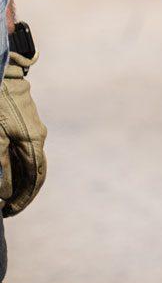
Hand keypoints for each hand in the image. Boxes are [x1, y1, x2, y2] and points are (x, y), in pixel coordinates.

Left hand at [0, 46, 46, 215]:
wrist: (2, 70)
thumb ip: (1, 166)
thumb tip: (4, 193)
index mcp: (33, 142)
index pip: (34, 179)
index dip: (23, 199)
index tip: (9, 212)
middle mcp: (37, 136)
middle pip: (34, 172)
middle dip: (21, 193)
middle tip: (6, 209)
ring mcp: (32, 128)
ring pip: (29, 161)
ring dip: (18, 180)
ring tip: (4, 194)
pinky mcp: (24, 122)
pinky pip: (23, 150)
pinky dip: (15, 165)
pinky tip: (5, 170)